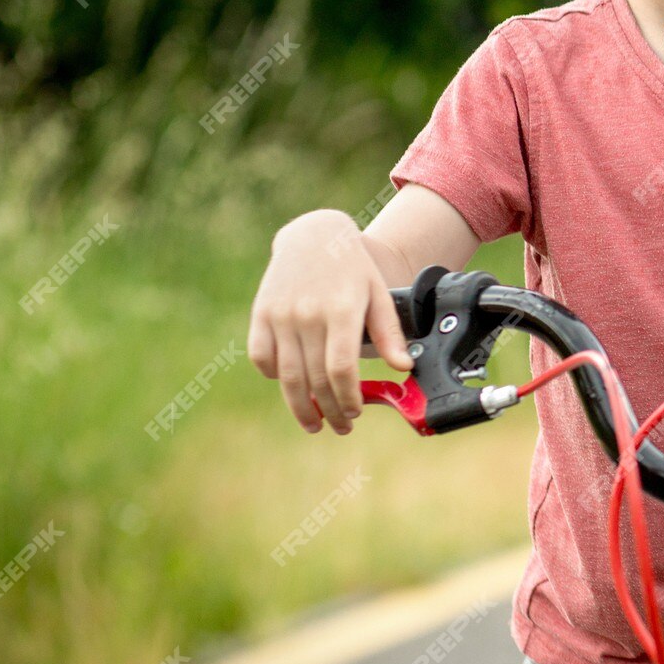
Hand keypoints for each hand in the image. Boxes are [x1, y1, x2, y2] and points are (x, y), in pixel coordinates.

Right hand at [249, 210, 414, 434]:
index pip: (341, 368)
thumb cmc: (352, 269)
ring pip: (286, 375)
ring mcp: (280, 315)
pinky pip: (261, 357)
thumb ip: (389, 333)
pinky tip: (291, 387)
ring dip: (300, 406)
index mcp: (342, 310)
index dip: (348, 397)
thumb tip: (403, 368)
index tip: (356, 412)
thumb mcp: (379, 294)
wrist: (314, 237)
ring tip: (314, 423)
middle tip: (341, 426)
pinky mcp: (260, 314)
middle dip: (329, 410)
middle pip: (315, 378)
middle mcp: (308, 314)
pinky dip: (274, 376)